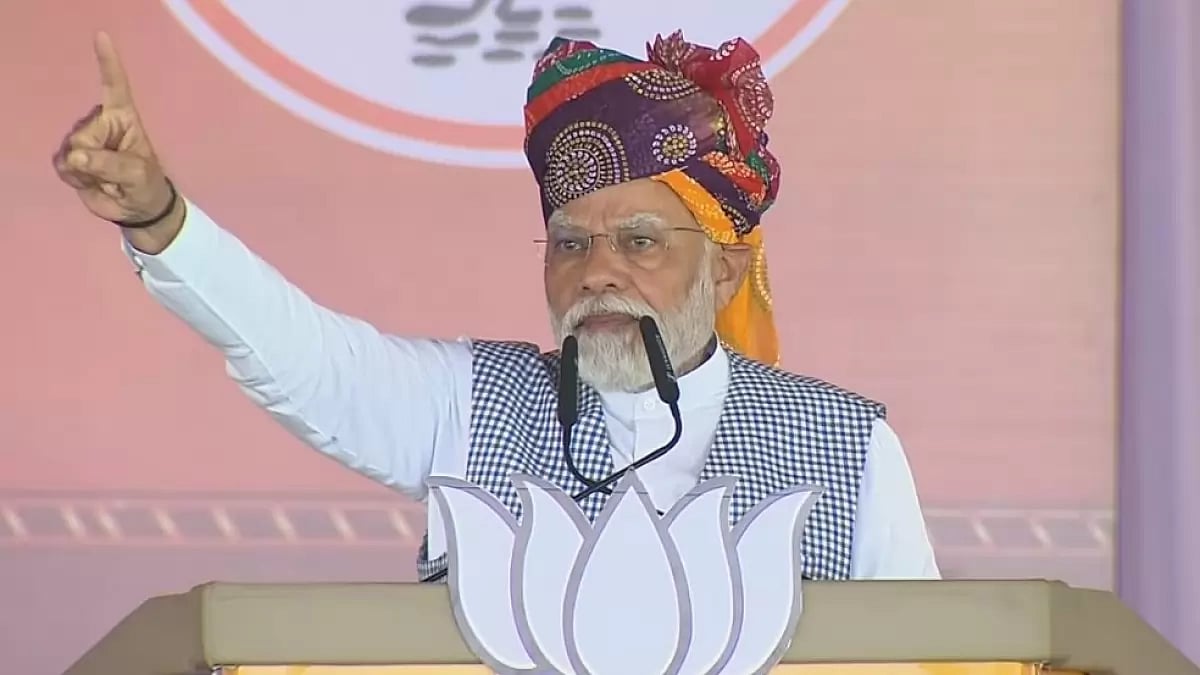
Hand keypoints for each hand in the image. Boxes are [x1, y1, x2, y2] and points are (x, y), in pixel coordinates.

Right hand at [53, 32, 178, 231]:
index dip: (107, 62)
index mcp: (122, 117)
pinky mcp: (70, 158)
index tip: (101, 37)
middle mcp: (100, 123)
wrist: (136, 208)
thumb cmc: (145, 183)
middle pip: (82, 134)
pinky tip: (91, 181)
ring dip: (87, 171)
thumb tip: (76, 157)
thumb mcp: (137, 174)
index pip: (114, 86)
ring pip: (70, 151)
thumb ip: (109, 165)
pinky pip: (62, 165)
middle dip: (94, 158)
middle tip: (115, 173)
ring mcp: (83, 140)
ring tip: (106, 178)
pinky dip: (75, 178)